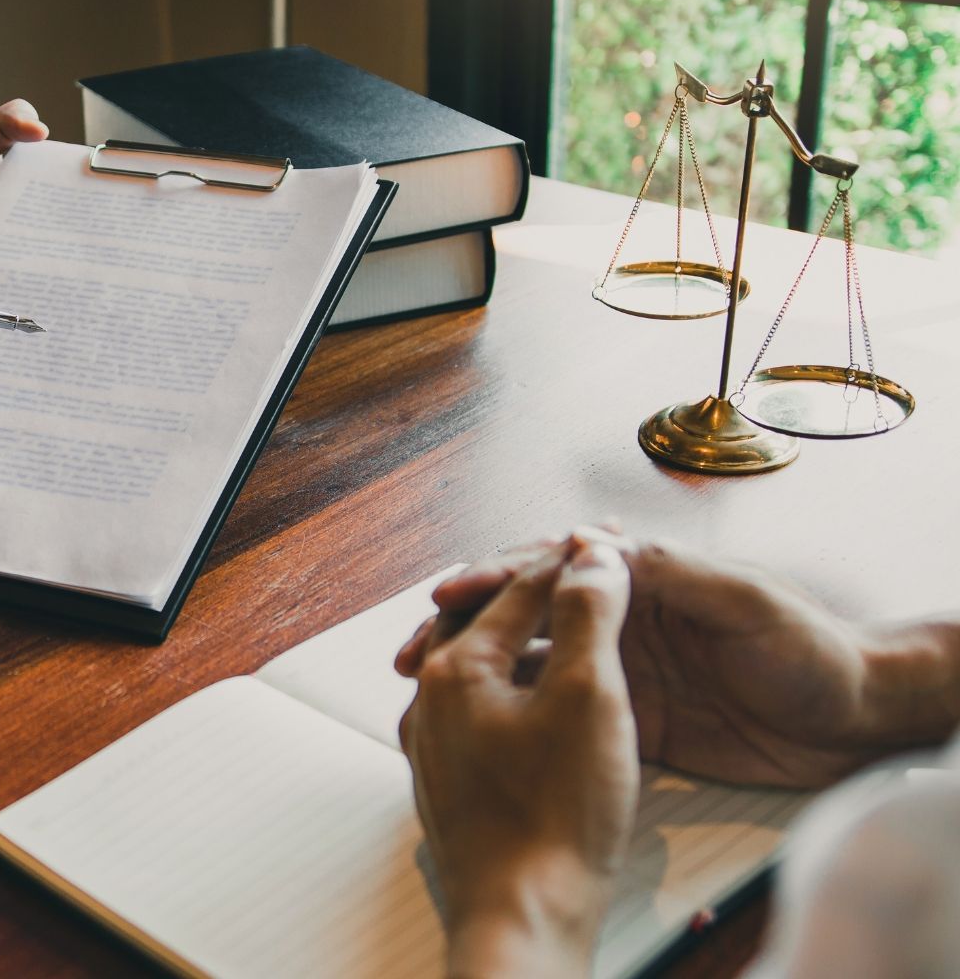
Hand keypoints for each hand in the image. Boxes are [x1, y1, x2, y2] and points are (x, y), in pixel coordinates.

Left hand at [399, 542, 637, 978]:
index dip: (576, 561)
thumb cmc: (557, 813)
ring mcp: (434, 743)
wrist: (522, 915)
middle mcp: (430, 697)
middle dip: (535, 592)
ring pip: (480, 667)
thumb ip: (589, 615)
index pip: (522, 587)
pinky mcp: (451, 783)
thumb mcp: (591, 698)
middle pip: (487, 620)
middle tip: (582, 574)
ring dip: (523, 641)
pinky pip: (481, 713)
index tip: (615, 542)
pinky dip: (516, 689)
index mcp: (458, 665)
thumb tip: (592, 553)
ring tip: (565, 628)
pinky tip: (542, 704)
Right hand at [407, 530, 959, 788]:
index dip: (496, 576)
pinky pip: (553, 715)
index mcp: (642, 581)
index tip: (450, 592)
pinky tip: (469, 725)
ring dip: (474, 670)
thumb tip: (598, 542)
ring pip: (526, 663)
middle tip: (414, 648)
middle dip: (462, 624)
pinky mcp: (625, 723)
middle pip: (521, 614)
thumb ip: (670, 571)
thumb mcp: (741, 600)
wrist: (851, 720)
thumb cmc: (809, 649)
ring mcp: (618, 672)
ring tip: (424, 686)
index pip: (550, 570)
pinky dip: (507, 716)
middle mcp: (618, 621)